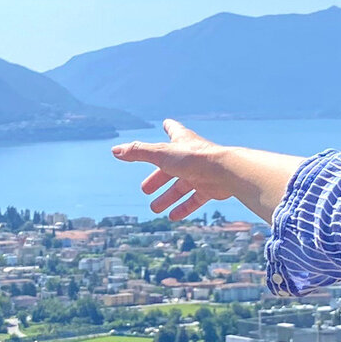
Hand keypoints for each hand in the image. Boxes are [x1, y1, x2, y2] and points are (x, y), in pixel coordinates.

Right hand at [110, 120, 299, 222]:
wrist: (226, 173)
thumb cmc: (194, 158)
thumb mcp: (161, 154)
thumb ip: (138, 152)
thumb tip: (115, 151)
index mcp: (182, 142)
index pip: (173, 131)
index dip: (169, 128)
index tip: (166, 124)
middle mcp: (192, 157)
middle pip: (172, 167)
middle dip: (158, 177)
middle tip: (145, 189)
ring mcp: (202, 173)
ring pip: (182, 186)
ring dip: (168, 197)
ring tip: (155, 208)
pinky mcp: (210, 189)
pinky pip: (195, 200)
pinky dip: (183, 208)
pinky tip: (173, 217)